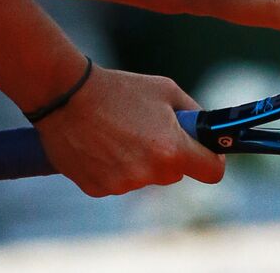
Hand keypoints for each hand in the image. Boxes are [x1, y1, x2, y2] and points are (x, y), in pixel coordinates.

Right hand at [35, 65, 224, 197]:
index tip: (205, 151)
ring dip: (140, 161)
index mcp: (172, 150)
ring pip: (145, 178)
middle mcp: (149, 174)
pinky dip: (115, 168)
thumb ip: (192, 112)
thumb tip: (205, 129)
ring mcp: (122, 185)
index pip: (212, 172)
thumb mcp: (166, 90)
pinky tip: (102, 144)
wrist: (66, 97)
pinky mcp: (98, 190)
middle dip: (170, 155)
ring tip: (119, 132)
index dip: (211, 160)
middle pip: (175, 174)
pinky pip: (119, 182)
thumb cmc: (119, 89)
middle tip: (150, 129)